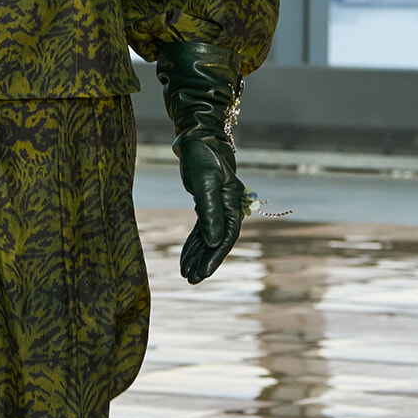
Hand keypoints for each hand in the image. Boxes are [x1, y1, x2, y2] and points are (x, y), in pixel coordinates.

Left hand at [176, 130, 244, 283]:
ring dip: (198, 256)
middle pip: (218, 242)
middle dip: (205, 262)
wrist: (198, 138)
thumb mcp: (204, 183)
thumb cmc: (202, 157)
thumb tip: (214, 242)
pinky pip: (201, 231)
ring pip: (208, 238)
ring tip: (186, 274)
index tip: (202, 273)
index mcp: (232, 205)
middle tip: (192, 280)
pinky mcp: (207, 205)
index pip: (226, 238)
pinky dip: (193, 244)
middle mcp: (229, 209)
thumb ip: (210, 212)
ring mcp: (218, 208)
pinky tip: (185, 258)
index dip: (214, 257)